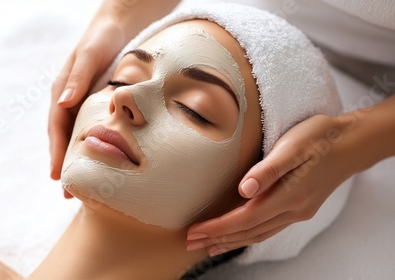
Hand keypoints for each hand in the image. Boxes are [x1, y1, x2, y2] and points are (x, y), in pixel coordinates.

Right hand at [49, 17, 127, 192]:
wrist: (118, 24)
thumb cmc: (103, 37)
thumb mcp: (90, 54)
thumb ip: (77, 77)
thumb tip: (63, 103)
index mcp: (62, 90)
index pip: (56, 128)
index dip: (56, 152)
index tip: (58, 177)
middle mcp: (69, 99)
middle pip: (63, 137)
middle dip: (64, 165)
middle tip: (69, 195)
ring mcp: (81, 102)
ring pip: (76, 136)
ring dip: (76, 160)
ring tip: (82, 187)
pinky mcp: (95, 102)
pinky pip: (89, 129)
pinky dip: (90, 147)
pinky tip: (98, 162)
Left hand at [185, 114, 357, 255]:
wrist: (352, 143)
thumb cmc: (320, 139)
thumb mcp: (293, 146)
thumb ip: (268, 170)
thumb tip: (243, 190)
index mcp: (289, 196)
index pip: (244, 219)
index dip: (217, 228)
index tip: (195, 232)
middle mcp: (293, 210)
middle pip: (248, 232)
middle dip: (218, 239)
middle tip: (191, 243)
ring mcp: (298, 212)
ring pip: (259, 234)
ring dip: (231, 241)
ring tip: (208, 246)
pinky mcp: (300, 208)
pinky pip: (268, 229)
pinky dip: (249, 235)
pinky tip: (240, 235)